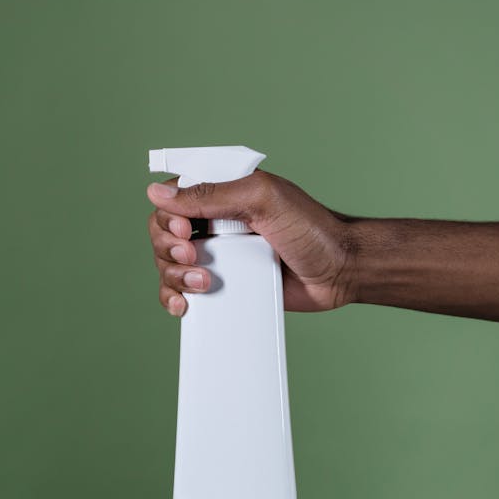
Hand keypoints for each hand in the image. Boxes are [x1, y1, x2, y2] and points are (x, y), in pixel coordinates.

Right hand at [146, 170, 356, 315]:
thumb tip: (158, 193)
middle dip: (168, 248)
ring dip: (174, 275)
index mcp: (222, 193)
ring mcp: (218, 255)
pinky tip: (185, 305)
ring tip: (203, 283)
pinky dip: (176, 298)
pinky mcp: (224, 285)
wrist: (340, 271)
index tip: (185, 231)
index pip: (172, 198)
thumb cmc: (311, 229)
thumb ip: (212, 194)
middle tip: (194, 256)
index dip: (168, 216)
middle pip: (163, 233)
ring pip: (168, 264)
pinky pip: (184, 292)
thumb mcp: (262, 199)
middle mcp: (215, 222)